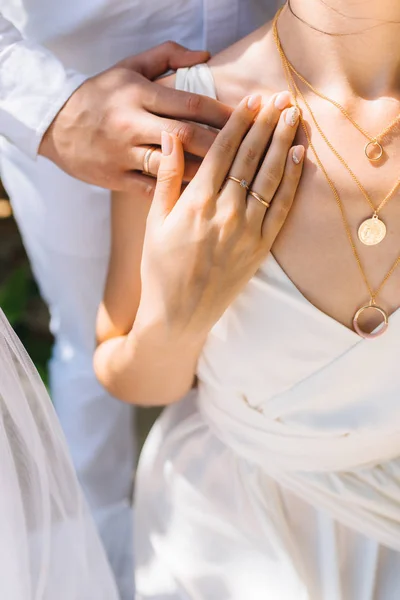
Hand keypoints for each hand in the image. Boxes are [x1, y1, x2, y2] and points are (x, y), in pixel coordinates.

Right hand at [38, 42, 231, 191]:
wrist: (54, 125)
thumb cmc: (99, 95)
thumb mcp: (128, 67)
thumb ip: (166, 56)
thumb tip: (205, 56)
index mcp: (137, 94)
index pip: (189, 102)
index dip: (222, 112)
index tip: (250, 119)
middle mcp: (131, 123)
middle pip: (185, 135)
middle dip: (222, 143)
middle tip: (251, 151)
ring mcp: (122, 153)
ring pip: (171, 166)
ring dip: (205, 172)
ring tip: (234, 177)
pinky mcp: (116, 178)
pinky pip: (152, 189)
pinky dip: (176, 193)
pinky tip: (202, 197)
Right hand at [136, 91, 303, 340]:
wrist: (179, 314)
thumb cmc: (160, 268)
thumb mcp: (155, 222)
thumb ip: (166, 177)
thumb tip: (171, 137)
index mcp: (196, 203)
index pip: (223, 151)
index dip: (239, 122)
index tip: (252, 99)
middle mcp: (225, 212)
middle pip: (251, 157)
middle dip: (267, 123)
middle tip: (281, 97)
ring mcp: (247, 230)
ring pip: (270, 176)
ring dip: (284, 142)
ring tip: (294, 116)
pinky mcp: (260, 247)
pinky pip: (281, 206)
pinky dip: (293, 179)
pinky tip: (299, 155)